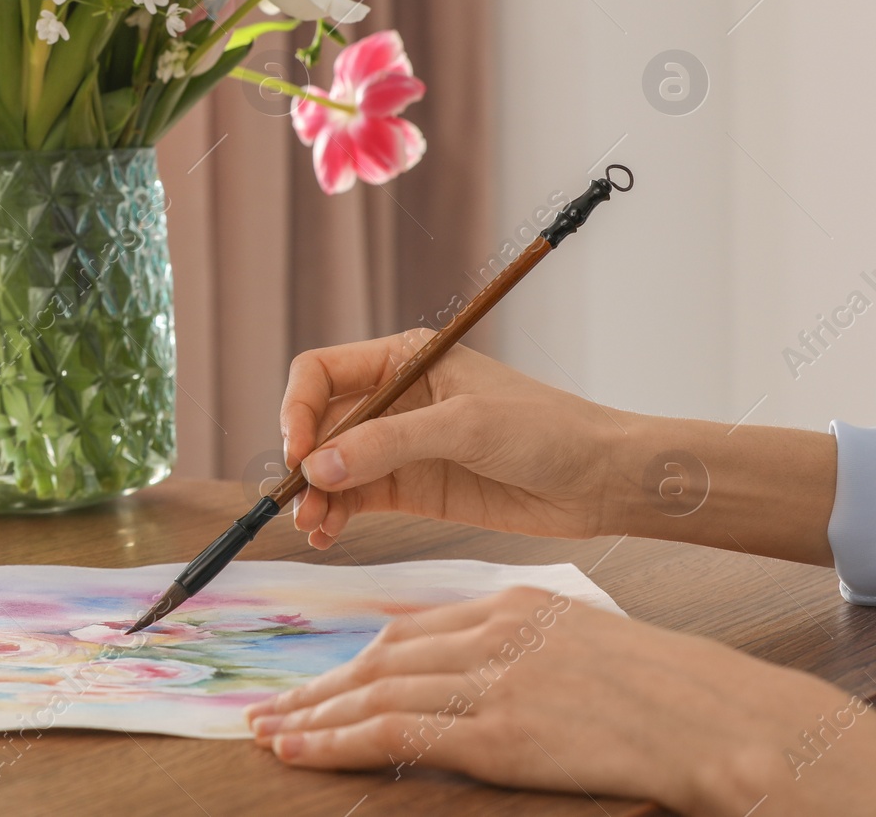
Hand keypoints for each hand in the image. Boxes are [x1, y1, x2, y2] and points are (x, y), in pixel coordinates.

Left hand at [244, 587, 875, 815]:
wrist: (712, 718)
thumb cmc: (657, 688)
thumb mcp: (574, 640)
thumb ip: (510, 646)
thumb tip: (454, 671)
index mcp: (510, 604)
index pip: (408, 629)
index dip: (354, 659)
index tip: (317, 680)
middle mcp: (491, 632)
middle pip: (380, 658)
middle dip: (320, 686)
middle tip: (269, 708)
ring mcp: (491, 680)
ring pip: (376, 692)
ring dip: (315, 715)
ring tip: (272, 734)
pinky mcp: (496, 731)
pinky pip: (396, 734)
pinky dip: (339, 741)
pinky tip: (304, 751)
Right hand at [281, 330, 626, 548]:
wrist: (599, 480)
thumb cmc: (546, 430)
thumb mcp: (466, 426)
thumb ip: (390, 444)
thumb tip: (319, 466)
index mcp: (403, 359)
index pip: (322, 372)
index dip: (299, 408)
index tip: (296, 451)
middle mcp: (393, 399)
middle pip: (320, 424)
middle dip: (303, 461)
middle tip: (300, 501)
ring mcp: (399, 446)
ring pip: (332, 467)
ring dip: (315, 496)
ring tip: (313, 528)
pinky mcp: (411, 488)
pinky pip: (355, 499)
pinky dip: (335, 516)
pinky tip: (328, 536)